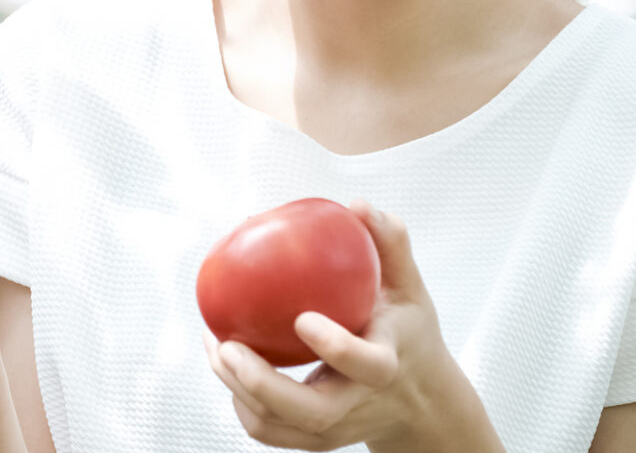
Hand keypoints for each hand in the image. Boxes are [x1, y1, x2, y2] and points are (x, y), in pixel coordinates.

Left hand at [204, 201, 501, 452]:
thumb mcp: (410, 289)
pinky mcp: (313, 438)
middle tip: (226, 346)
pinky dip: (238, 401)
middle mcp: (359, 403)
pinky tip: (224, 361)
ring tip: (216, 346)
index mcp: (387, 366)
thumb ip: (391, 246)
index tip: (302, 317)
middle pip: (312, 412)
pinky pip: (268, 431)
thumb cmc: (406, 332)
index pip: (367, 366)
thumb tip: (360, 206)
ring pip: (279, 427)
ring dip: (237, 390)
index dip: (335, 348)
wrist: (419, 398)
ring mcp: (335, 427)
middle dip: (262, 384)